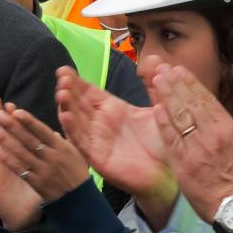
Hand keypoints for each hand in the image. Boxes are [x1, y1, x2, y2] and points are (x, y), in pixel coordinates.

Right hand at [0, 96, 40, 230]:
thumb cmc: (38, 198)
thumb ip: (53, 157)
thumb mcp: (49, 176)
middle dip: (0, 116)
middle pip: (3, 134)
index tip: (13, 105)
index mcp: (25, 159)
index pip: (20, 135)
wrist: (27, 221)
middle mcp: (9, 161)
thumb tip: (58, 136)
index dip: (16, 120)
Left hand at [0, 102, 88, 205]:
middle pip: (29, 139)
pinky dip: (8, 160)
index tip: (15, 111)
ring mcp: (43, 171)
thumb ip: (66, 133)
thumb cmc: (76, 170)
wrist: (80, 200)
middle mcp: (52, 157)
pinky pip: (20, 170)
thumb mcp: (75, 149)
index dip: (28, 121)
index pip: (42, 131)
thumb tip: (63, 114)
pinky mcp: (36, 183)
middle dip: (11, 126)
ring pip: (22, 153)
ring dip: (5, 140)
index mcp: (61, 147)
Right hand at [55, 65, 176, 225]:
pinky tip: (67, 117)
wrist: (171, 173)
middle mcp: (100, 123)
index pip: (88, 92)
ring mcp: (96, 140)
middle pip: (78, 104)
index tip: (64, 70)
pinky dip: (73, 130)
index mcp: (111, 109)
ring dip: (66, 107)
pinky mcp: (98, 158)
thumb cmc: (163, 142)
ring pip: (75, 121)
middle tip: (61, 77)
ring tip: (61, 93)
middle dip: (68, 90)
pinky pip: (82, 143)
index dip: (76, 81)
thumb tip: (154, 58)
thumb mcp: (158, 107)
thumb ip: (153, 84)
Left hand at [150, 64, 232, 224]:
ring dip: (166, 96)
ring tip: (157, 80)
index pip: (207, 101)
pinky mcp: (183, 163)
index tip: (180, 70)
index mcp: (229, 130)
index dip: (192, 84)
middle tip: (162, 68)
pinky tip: (156, 107)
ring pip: (179, 117)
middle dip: (175, 84)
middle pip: (190, 104)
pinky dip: (163, 122)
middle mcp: (212, 136)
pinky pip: (171, 138)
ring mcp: (196, 149)